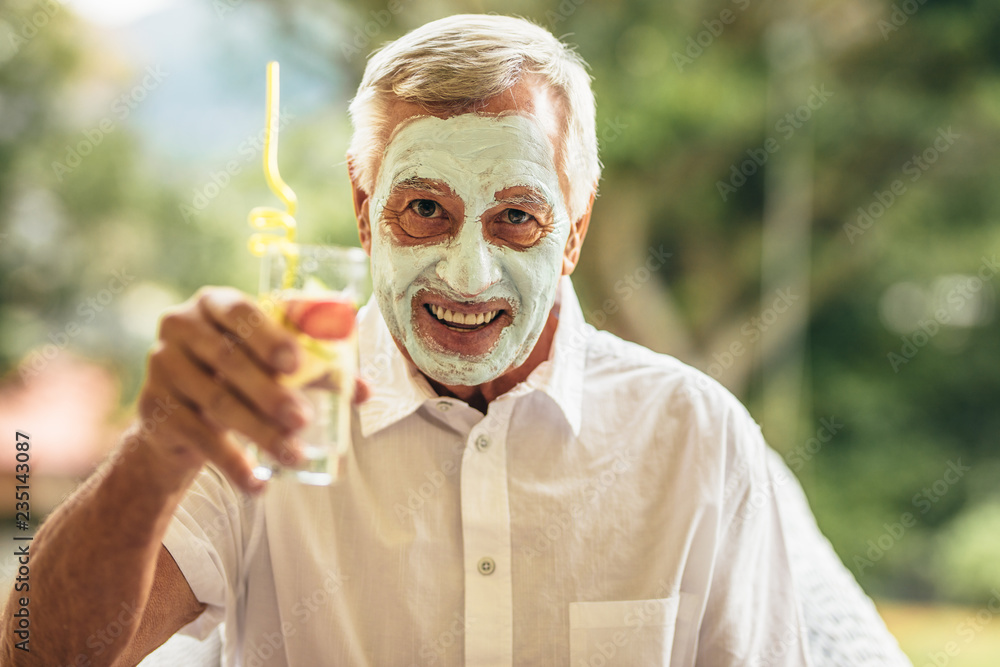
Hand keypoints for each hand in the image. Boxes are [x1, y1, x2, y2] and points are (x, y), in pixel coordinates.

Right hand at [136, 287, 328, 492]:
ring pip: (217, 403)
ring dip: (259, 432)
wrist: (179, 414)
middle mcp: (181, 327)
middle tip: (304, 419)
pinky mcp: (154, 407)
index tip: (296, 364)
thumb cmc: (238, 375)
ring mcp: (162, 366)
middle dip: (271, 393)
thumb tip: (364, 391)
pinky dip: (232, 463)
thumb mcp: (269, 363)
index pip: (240, 311)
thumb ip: (316, 370)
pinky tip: (258, 483)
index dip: (268, 336)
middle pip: (230, 360)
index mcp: (215, 303)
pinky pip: (198, 437)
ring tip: (294, 454)